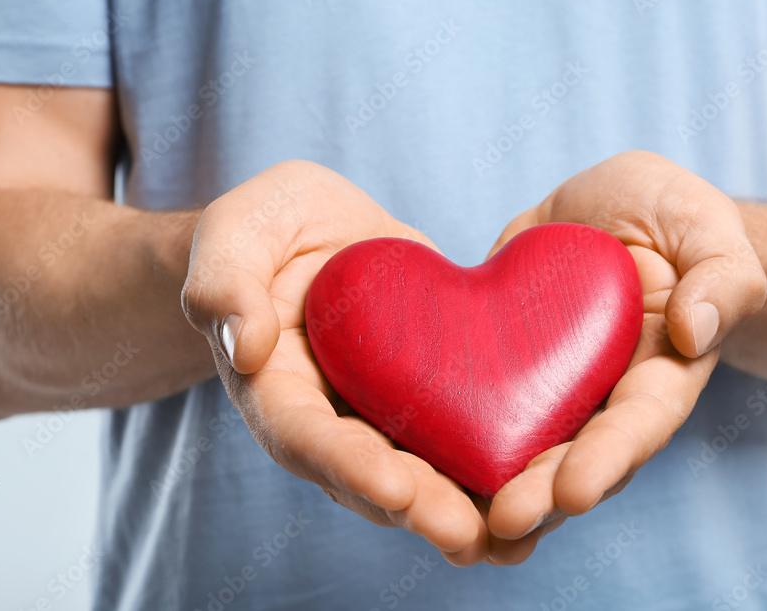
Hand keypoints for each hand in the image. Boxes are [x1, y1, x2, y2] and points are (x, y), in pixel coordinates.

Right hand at [182, 161, 488, 565]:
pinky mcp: (424, 395)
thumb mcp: (236, 232)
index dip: (350, 466)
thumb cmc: (265, 227)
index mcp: (277, 388)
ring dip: (463, 509)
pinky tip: (542, 490)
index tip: (396, 489)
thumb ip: (225, 280)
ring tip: (516, 539)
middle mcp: (329, 418)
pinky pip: (456, 437)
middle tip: (469, 536)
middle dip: (420, 509)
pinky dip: (493, 467)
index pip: (307, 438)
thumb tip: (242, 345)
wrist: (315, 228)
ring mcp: (378, 414)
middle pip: (371, 477)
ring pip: (419, 475)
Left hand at [483, 151, 766, 563]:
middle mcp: (600, 397)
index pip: (639, 424)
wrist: (610, 213)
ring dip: (488, 488)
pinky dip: (444, 436)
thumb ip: (720, 278)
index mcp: (659, 373)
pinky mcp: (497, 363)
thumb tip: (695, 332)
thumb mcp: (707, 229)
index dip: (608, 459)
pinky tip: (409, 464)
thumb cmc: (674, 219)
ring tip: (454, 525)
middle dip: (539, 493)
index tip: (574, 492)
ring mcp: (546, 386)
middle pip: (573, 456)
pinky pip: (470, 402)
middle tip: (503, 522)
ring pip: (518, 447)